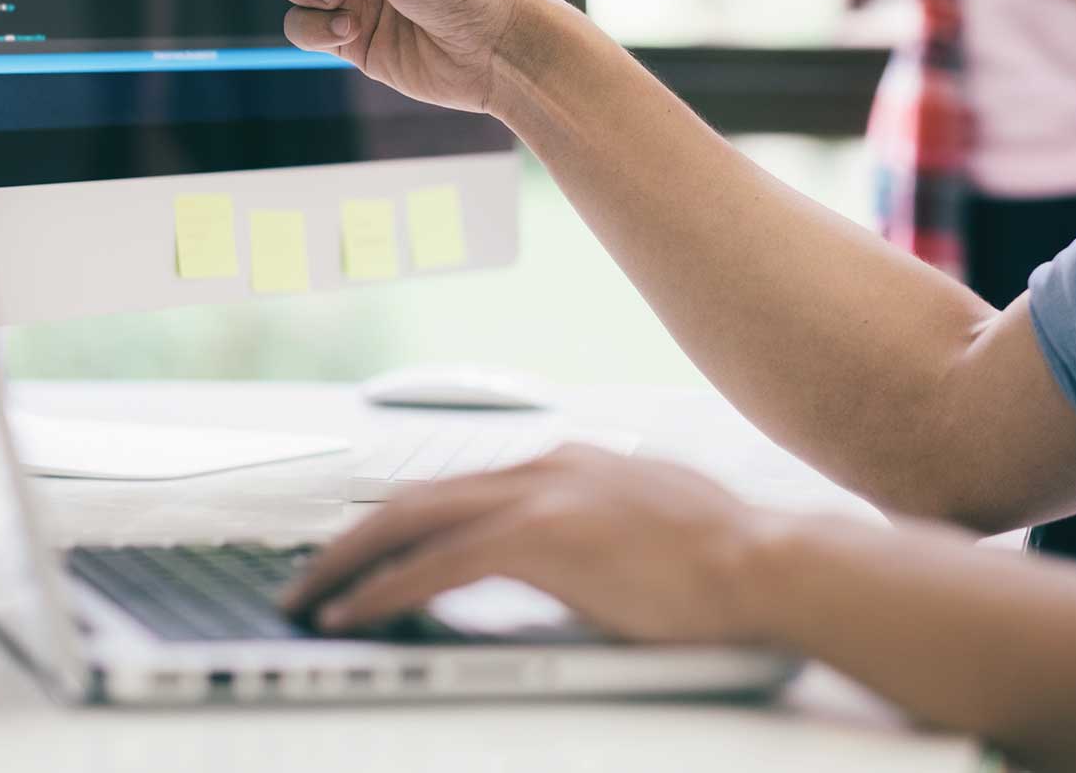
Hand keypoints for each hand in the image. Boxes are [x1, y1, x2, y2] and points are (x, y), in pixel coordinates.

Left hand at [283, 446, 777, 644]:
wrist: (767, 564)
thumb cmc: (723, 560)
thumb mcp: (645, 524)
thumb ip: (596, 526)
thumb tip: (572, 554)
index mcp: (568, 462)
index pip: (459, 486)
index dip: (400, 520)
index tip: (364, 546)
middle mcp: (545, 466)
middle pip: (419, 494)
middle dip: (353, 536)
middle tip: (309, 573)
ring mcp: (542, 496)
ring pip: (413, 519)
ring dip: (351, 560)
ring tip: (311, 596)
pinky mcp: (542, 538)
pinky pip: (437, 564)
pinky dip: (386, 589)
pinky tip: (355, 612)